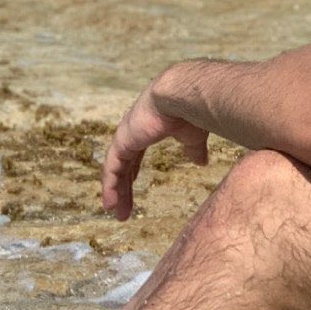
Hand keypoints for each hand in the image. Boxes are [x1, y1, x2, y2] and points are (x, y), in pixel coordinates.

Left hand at [101, 82, 209, 219]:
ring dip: (116, 192)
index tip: (133, 185)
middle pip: (124, 165)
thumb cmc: (191, 111)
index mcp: (147, 128)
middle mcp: (132, 132)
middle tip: (124, 209)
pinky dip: (110, 187)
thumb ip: (194, 149)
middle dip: (123, 187)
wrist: (183, 96)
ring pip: (115, 170)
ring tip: (116, 213)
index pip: (135, 155)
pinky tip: (110, 204)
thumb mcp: (193, 136)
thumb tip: (201, 162)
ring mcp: (125, 136)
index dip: (133, 171)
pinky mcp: (121, 142)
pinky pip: (111, 170)